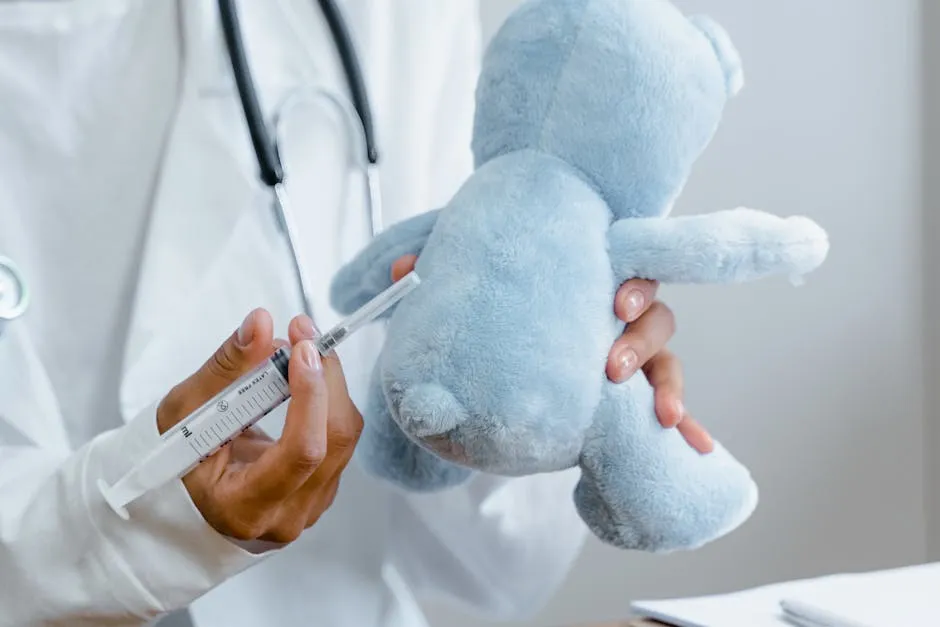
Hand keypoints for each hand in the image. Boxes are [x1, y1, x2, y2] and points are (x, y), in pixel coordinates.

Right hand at [156, 309, 362, 543]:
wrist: (193, 487)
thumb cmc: (182, 453)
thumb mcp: (186, 408)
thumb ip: (226, 366)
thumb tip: (260, 322)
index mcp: (244, 507)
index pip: (300, 452)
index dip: (310, 395)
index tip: (301, 348)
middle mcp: (286, 515)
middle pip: (334, 440)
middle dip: (326, 378)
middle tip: (304, 333)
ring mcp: (312, 506)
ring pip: (344, 436)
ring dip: (329, 384)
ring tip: (299, 351)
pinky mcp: (326, 490)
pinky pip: (342, 439)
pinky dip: (329, 400)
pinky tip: (305, 380)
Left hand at [390, 254, 712, 453]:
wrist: (494, 327)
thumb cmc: (491, 288)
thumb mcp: (462, 277)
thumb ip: (435, 269)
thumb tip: (403, 271)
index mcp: (584, 275)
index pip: (622, 268)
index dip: (630, 284)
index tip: (619, 301)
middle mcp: (612, 313)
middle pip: (653, 317)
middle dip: (642, 340)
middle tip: (612, 367)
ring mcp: (622, 354)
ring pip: (664, 362)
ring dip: (668, 388)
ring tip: (664, 418)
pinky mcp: (619, 392)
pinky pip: (657, 405)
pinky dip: (681, 423)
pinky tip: (694, 448)